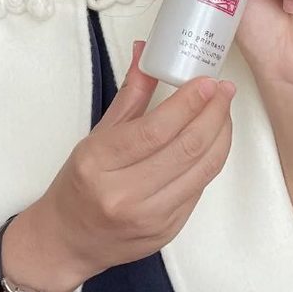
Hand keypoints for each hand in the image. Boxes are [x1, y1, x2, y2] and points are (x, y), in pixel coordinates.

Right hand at [33, 42, 233, 284]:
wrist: (68, 240)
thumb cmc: (79, 183)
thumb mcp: (97, 135)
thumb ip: (130, 95)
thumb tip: (146, 52)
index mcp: (98, 164)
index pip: (154, 130)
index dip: (187, 104)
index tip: (206, 82)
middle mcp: (124, 194)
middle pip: (185, 149)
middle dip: (213, 114)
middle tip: (224, 90)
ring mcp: (149, 218)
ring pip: (201, 170)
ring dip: (221, 136)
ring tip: (224, 111)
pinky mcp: (167, 232)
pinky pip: (199, 189)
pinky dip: (211, 160)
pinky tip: (213, 140)